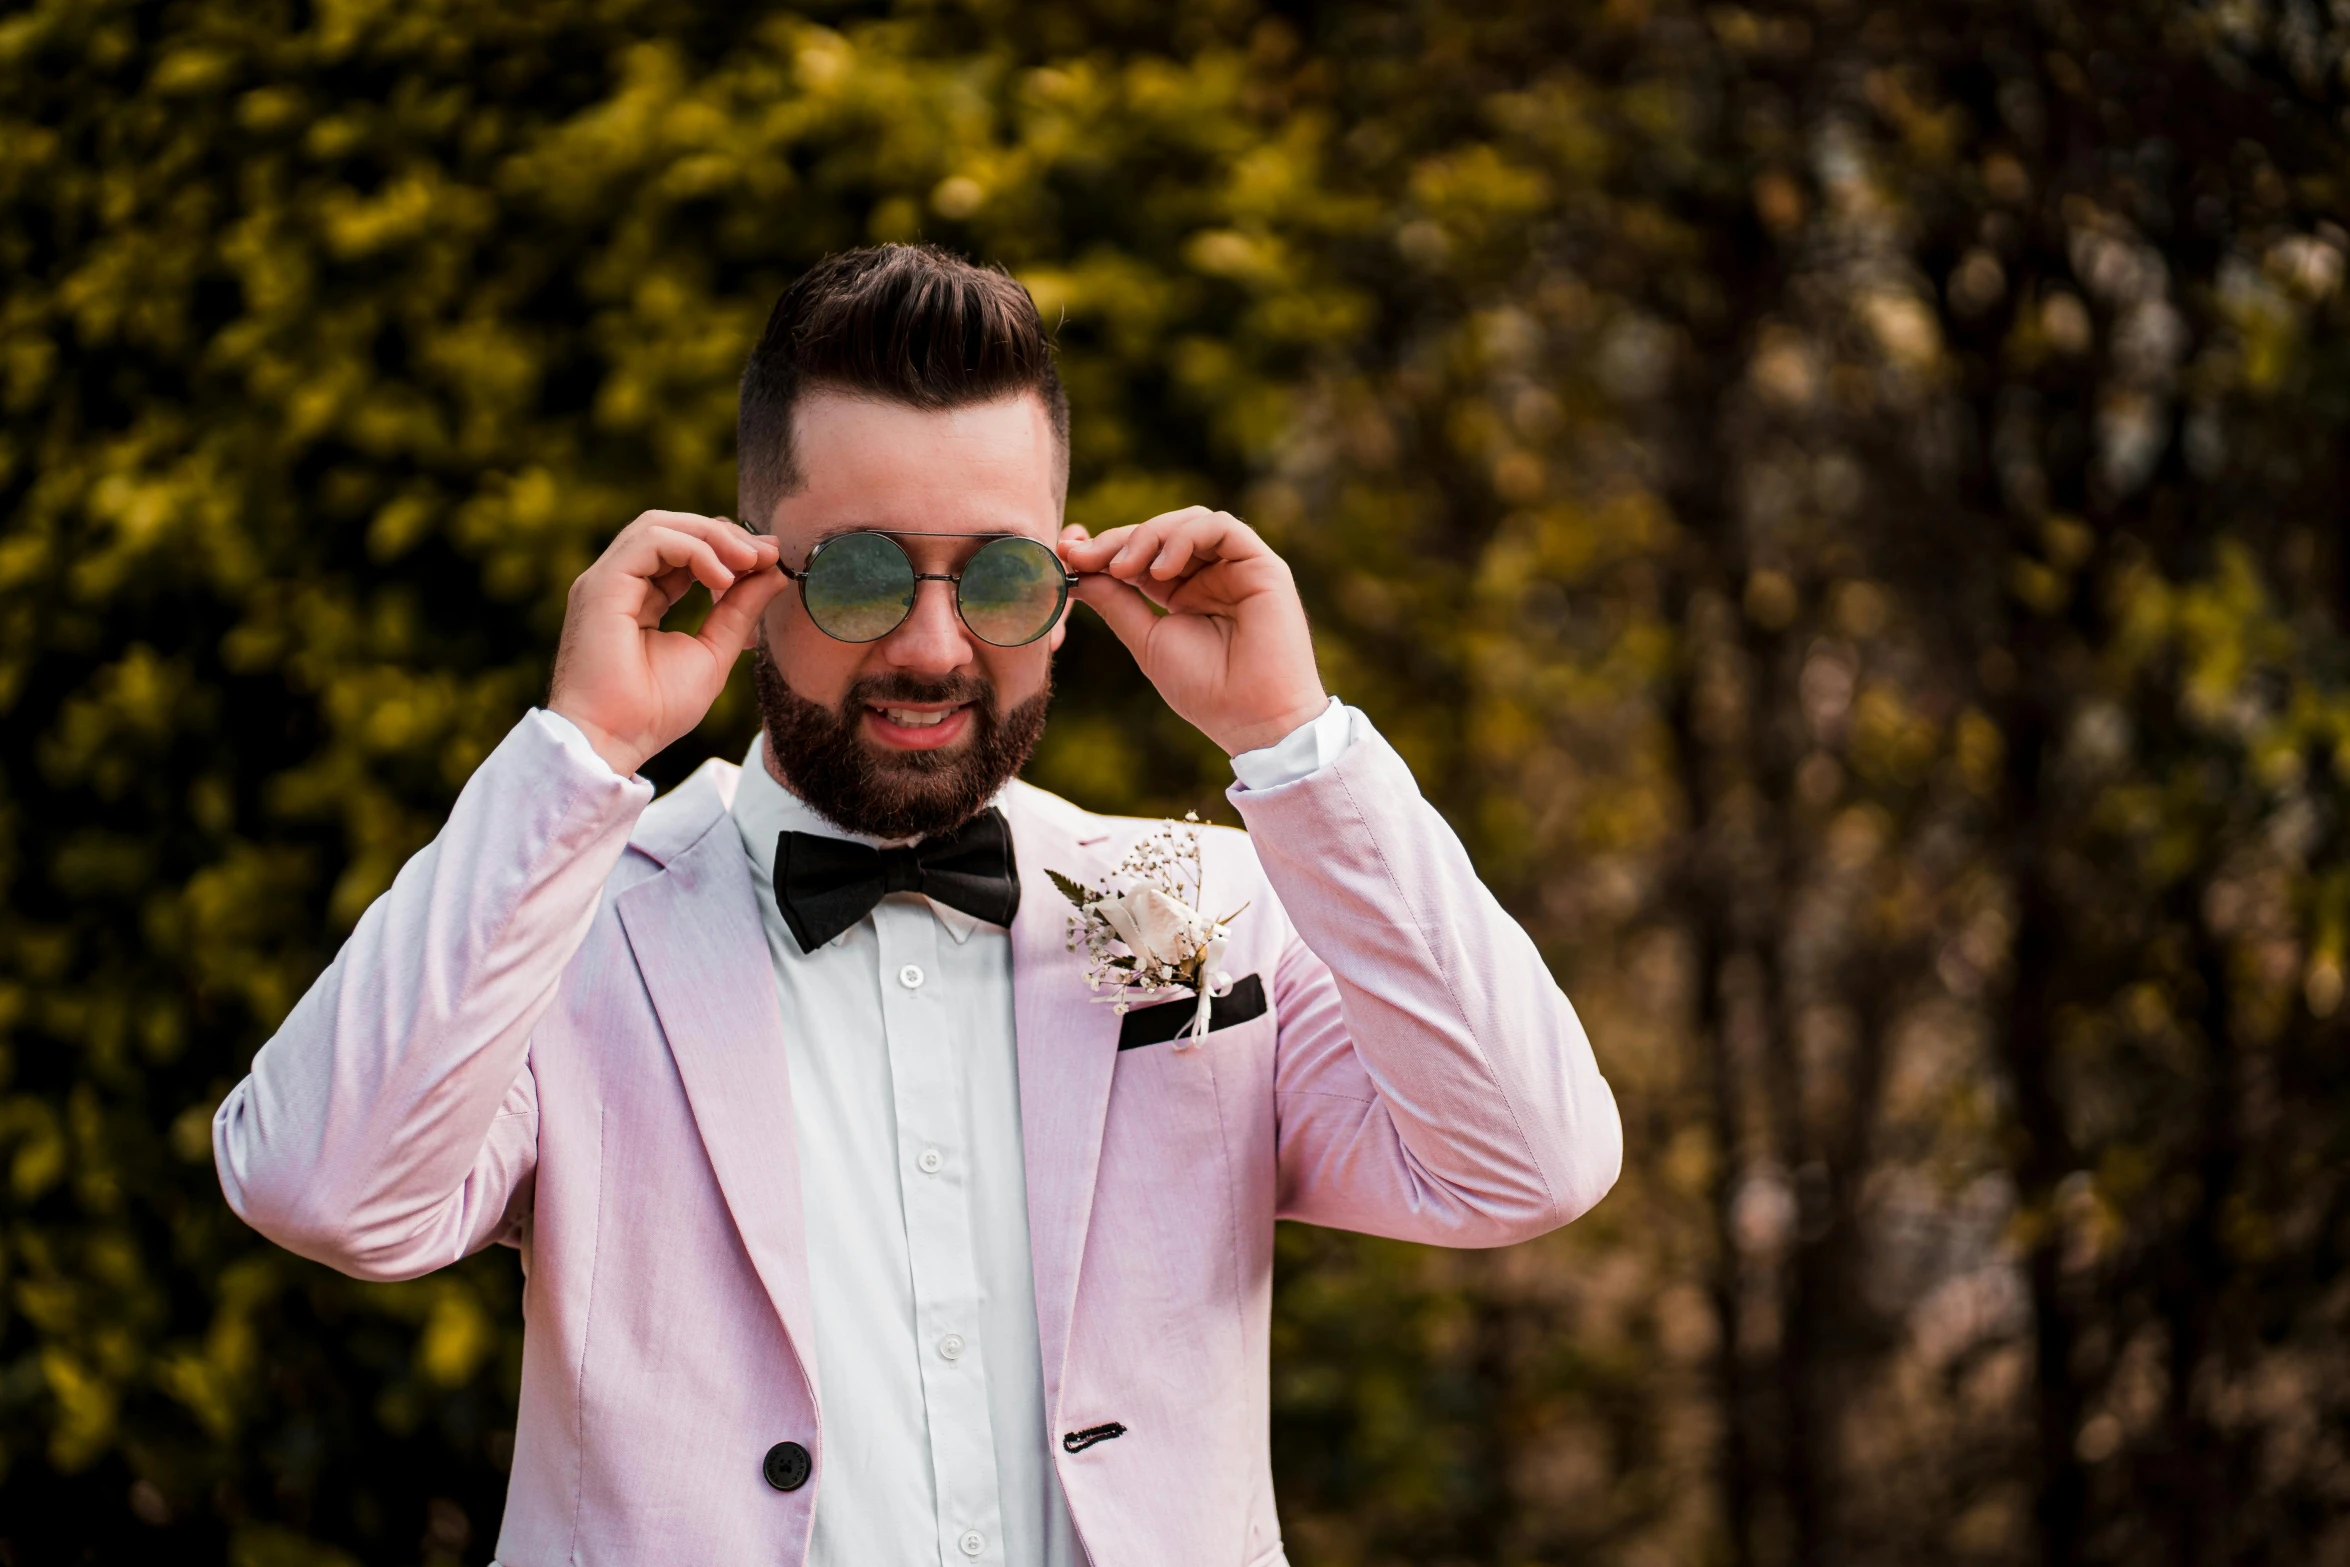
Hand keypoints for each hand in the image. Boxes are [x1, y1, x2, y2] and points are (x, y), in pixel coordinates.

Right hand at [548, 511, 785, 775]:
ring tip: (748, 563)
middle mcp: (621, 582)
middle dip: (725, 536)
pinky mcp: (601, 585)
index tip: (770, 561)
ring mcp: (607, 581)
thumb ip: (740, 610)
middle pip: (673, 528)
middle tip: (766, 555)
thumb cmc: (655, 711)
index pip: (685, 551)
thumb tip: (774, 571)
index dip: (728, 548)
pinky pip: (650, 540)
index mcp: (642, 597)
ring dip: (712, 537)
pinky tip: (723, 579)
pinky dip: (693, 550)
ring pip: (660, 525)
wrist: (613, 741)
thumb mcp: (714, 651)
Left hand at [1062, 507, 1327, 755]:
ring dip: (1149, 536)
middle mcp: (1210, 575)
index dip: (1104, 548)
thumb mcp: (1146, 639)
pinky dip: (1185, 537)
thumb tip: (1076, 570)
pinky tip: (1161, 569)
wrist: (1252, 717)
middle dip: (1118, 539)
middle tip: (1084, 556)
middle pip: (1161, 533)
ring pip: (1189, 522)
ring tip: (1124, 568)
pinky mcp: (1262, 564)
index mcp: (1183, 593)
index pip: (1141, 554)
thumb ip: (1116, 601)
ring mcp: (1236, 567)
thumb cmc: (1204, 689)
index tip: (1068, 553)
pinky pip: (1221, 528)